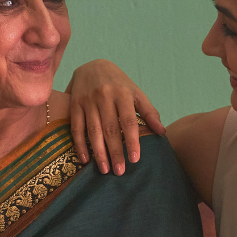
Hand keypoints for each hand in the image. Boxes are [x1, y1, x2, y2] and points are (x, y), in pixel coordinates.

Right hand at [67, 60, 163, 175]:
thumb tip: (162, 132)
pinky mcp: (74, 104)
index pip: (128, 121)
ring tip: (105, 170)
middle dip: (115, 152)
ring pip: (93, 130)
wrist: (92, 65)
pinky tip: (85, 159)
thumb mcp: (135, 92)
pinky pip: (76, 127)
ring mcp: (88, 101)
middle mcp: (104, 96)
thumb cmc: (119, 83)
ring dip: (98, 152)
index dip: (132, 141)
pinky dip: (80, 144)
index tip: (135, 159)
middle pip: (110, 129)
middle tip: (120, 171)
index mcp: (122, 94)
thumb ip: (148, 111)